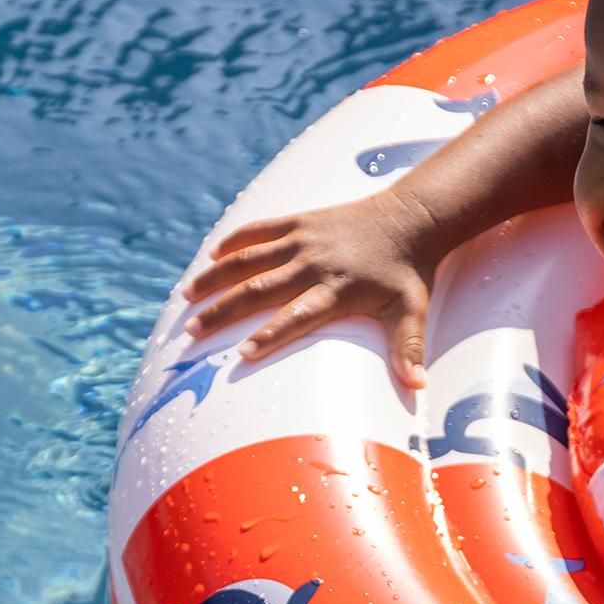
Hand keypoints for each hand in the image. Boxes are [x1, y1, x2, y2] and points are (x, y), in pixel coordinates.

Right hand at [182, 187, 439, 389]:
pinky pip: (258, 230)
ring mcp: (303, 240)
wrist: (411, 217)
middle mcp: (314, 264)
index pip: (297, 317)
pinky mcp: (299, 221)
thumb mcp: (412, 311)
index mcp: (337, 290)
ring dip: (215, 278)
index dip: (270, 335)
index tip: (242, 354)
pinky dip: (233, 242)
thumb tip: (417, 386)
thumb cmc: (408, 272)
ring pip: (248, 258)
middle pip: (259, 289)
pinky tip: (211, 258)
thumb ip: (409, 348)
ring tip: (185, 297)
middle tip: (192, 331)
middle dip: (223, 311)